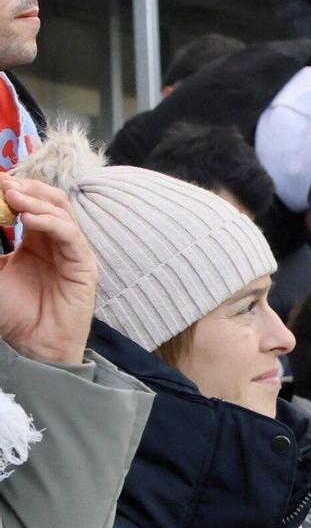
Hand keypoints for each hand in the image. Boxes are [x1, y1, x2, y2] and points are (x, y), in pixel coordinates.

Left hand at [0, 176, 100, 365]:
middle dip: (26, 187)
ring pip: (62, 212)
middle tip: (2, 183)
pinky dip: (50, 222)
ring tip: (11, 196)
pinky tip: (28, 218)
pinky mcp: (85, 267)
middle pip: (50, 200)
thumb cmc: (10, 312)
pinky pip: (71, 236)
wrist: (29, 345)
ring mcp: (73, 253)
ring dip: (36, 200)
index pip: (31, 202)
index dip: (14, 187)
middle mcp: (56, 242)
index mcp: (36, 240)